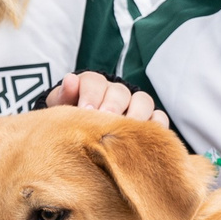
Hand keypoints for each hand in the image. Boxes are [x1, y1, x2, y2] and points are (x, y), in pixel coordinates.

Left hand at [45, 71, 170, 128]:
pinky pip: (159, 118)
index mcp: (93, 86)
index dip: (91, 94)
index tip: (85, 110)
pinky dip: (156, 125)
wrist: (82, 139)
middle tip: (105, 120)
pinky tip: (146, 138)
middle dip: (112, 105)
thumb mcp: (61, 109)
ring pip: (143, 101)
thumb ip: (64, 97)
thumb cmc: (71, 122)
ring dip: (136, 115)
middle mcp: (116, 93)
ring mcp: (135, 106)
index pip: (94, 81)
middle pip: (119, 92)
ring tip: (126, 132)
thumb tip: (70, 80)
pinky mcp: (150, 121)